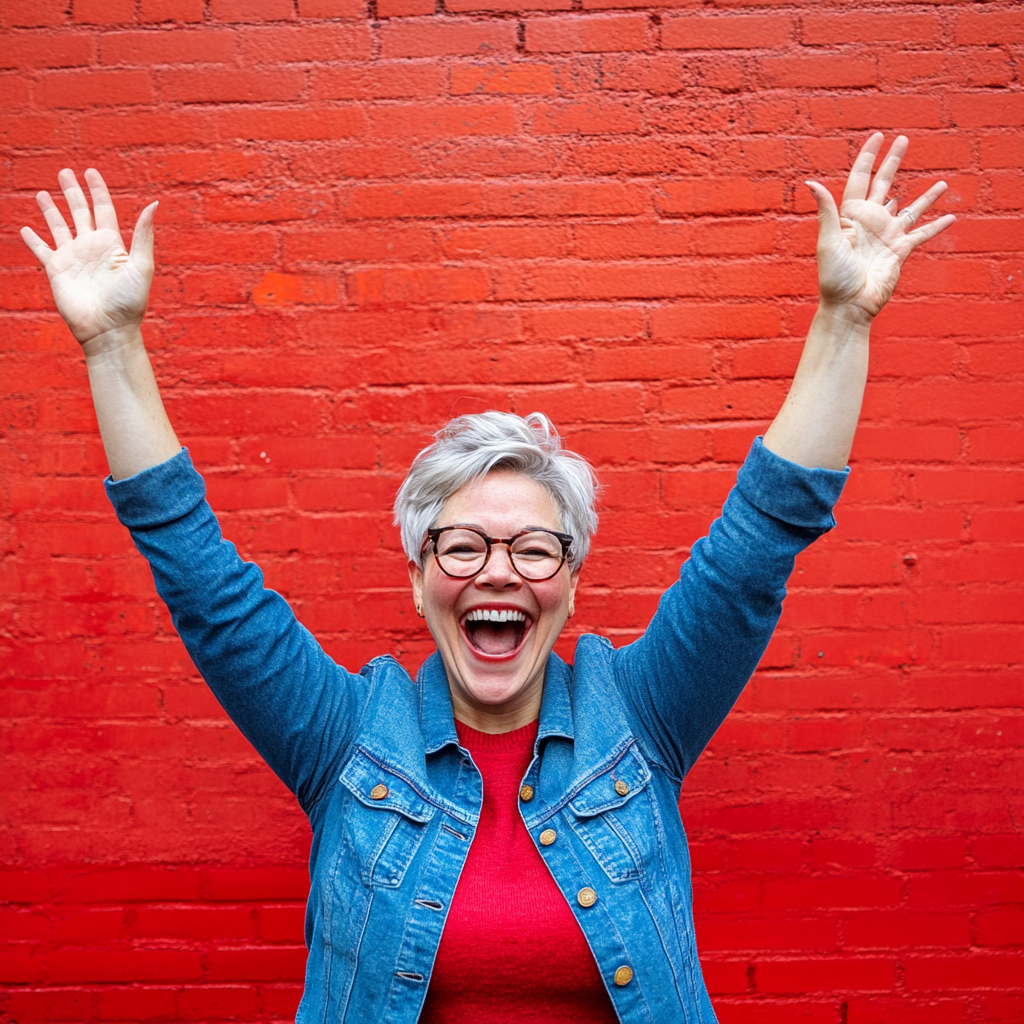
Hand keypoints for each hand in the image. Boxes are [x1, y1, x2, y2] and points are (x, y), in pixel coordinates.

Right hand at [20, 168, 157, 347]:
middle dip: (73, 192)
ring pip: (59, 227)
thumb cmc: (129, 302)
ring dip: (51, 210)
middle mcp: (91, 248)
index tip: (91, 171)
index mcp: (112, 244)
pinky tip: (25, 229)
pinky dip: (33, 240)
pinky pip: (42, 250)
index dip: (97, 190)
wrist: (108, 330)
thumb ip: (143, 235)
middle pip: (80, 212)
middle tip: (64, 172)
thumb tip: (154, 204)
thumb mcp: (141, 265)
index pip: (103, 209)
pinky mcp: (56, 270)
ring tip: (42, 194)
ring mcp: (73, 258)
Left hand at [806, 133, 954, 321]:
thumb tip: (811, 182)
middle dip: (892, 162)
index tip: (877, 137)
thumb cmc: (834, 276)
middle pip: (884, 184)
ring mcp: (886, 236)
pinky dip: (937, 226)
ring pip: (910, 209)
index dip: (868, 157)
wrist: (849, 305)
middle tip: (903, 140)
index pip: (860, 179)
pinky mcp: (900, 251)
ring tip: (943, 184)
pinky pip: (922, 234)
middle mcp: (870, 221)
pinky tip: (951, 217)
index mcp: (851, 216)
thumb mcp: (828, 240)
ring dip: (926, 197)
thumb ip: (826, 210)